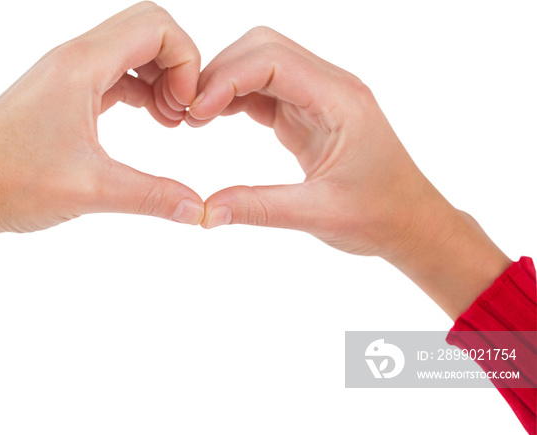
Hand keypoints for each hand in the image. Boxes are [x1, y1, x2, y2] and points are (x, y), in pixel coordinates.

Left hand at [0, 2, 203, 297]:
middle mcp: (73, 58)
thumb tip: (199, 209)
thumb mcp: (91, 190)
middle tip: (183, 112)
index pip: (155, 26)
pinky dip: (139, 88)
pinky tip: (148, 120)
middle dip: (178, 63)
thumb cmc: (9, 183)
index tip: (186, 110)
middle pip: (146, 28)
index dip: (187, 61)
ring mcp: (65, 74)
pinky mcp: (61, 93)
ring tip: (170, 121)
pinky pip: (113, 72)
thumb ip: (153, 196)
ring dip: (160, 76)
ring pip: (129, 49)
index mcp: (80, 66)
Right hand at [186, 27, 510, 318]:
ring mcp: (317, 98)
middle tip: (189, 113)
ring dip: (224, 83)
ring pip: (260, 64)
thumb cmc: (380, 215)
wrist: (410, 222)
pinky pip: (263, 90)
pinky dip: (234, 99)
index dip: (227, 78)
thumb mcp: (319, 215)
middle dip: (220, 73)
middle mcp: (330, 88)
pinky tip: (213, 119)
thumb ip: (259, 208)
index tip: (196, 112)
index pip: (273, 61)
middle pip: (263, 48)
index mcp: (341, 100)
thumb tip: (205, 211)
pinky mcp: (306, 113)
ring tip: (195, 118)